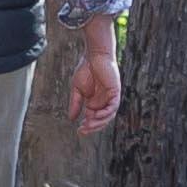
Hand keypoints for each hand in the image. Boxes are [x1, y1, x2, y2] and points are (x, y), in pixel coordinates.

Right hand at [64, 19, 122, 133]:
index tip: (79, 131)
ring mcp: (110, 97)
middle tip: (83, 131)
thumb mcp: (77, 89)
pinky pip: (113, 107)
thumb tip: (71, 118)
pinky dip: (106, 113)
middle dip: (93, 127)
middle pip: (101, 119)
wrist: (94, 55)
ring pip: (108, 115)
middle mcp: (104, 101)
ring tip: (88, 125)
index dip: (87, 126)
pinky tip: (96, 116)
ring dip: (99, 122)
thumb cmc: (86, 69)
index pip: (93, 118)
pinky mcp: (115, 92)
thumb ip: (75, 104)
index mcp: (95, 102)